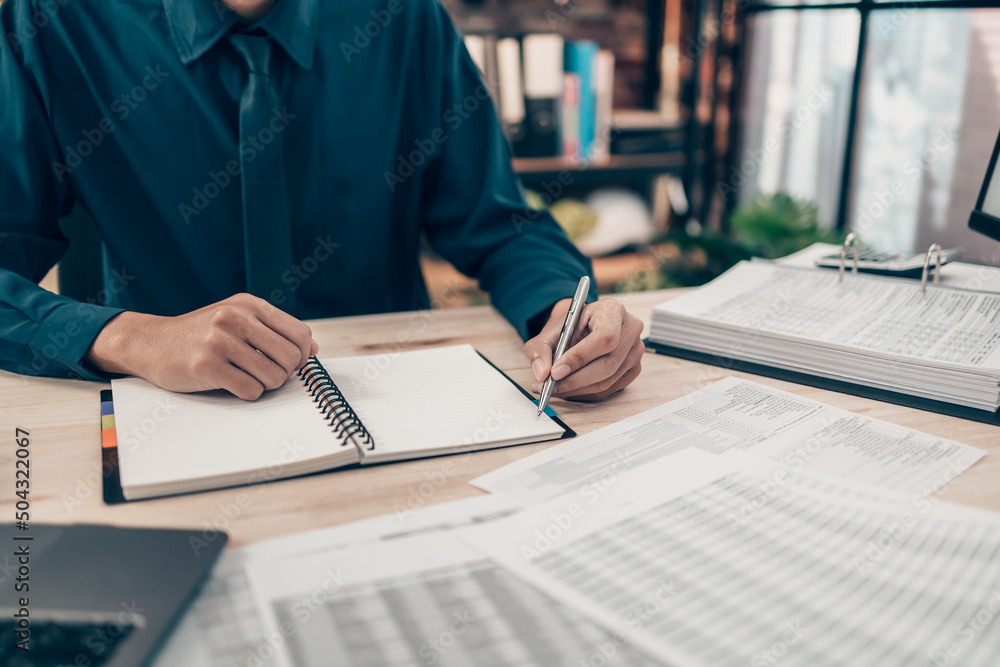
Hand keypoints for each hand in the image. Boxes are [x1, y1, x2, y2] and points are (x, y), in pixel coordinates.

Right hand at [86, 293, 318, 399]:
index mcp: (249, 305)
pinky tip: (233, 384)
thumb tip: (313, 350)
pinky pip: (250, 390)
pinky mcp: (206, 366)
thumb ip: (274, 330)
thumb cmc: (200, 334)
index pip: (300, 333)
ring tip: (248, 378)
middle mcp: (236, 318)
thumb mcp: (237, 319)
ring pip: (273, 377)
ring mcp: (219, 341)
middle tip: (267, 375)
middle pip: (290, 357)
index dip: (302, 355)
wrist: (150, 342)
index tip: (291, 364)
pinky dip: (248, 393)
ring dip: (266, 385)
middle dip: (285, 373)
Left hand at [523, 297, 643, 401]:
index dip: (580, 358)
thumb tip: (542, 373)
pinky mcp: (634, 368)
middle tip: (549, 387)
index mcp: (612, 310)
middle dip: (575, 380)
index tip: (555, 372)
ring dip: (577, 390)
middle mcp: (630, 328)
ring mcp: (636, 350)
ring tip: (553, 389)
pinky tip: (569, 389)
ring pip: (607, 381)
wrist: (581, 328)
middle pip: (608, 364)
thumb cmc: (569, 327)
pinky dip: (586, 393)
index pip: (604, 338)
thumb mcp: (549, 331)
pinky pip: (609, 389)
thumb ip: (539, 349)